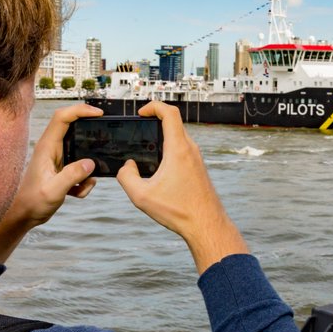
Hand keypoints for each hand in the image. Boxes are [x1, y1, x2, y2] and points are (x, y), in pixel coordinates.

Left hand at [0, 103, 101, 262]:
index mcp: (47, 147)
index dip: (81, 110)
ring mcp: (58, 159)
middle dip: (90, 136)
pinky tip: (76, 193)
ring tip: (82, 187)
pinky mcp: (63, 169)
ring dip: (88, 169)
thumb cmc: (32, 202)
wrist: (24, 215)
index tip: (99, 114)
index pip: (63, 117)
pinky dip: (84, 181)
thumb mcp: (53, 190)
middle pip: (74, 128)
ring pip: (81, 152)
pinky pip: (81, 168)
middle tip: (103, 143)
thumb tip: (91, 163)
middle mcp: (52, 149)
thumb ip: (72, 176)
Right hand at [116, 101, 247, 273]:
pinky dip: (169, 152)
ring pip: (178, 138)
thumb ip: (126, 177)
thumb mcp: (141, 196)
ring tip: (146, 150)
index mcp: (179, 149)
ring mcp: (197, 159)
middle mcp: (191, 150)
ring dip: (162, 139)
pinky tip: (158, 168)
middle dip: (154, 122)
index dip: (154, 106)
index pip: (170, 113)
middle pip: (173, 124)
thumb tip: (127, 166)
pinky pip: (182, 151)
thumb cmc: (179, 211)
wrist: (207, 225)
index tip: (141, 113)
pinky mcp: (198, 169)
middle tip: (140, 130)